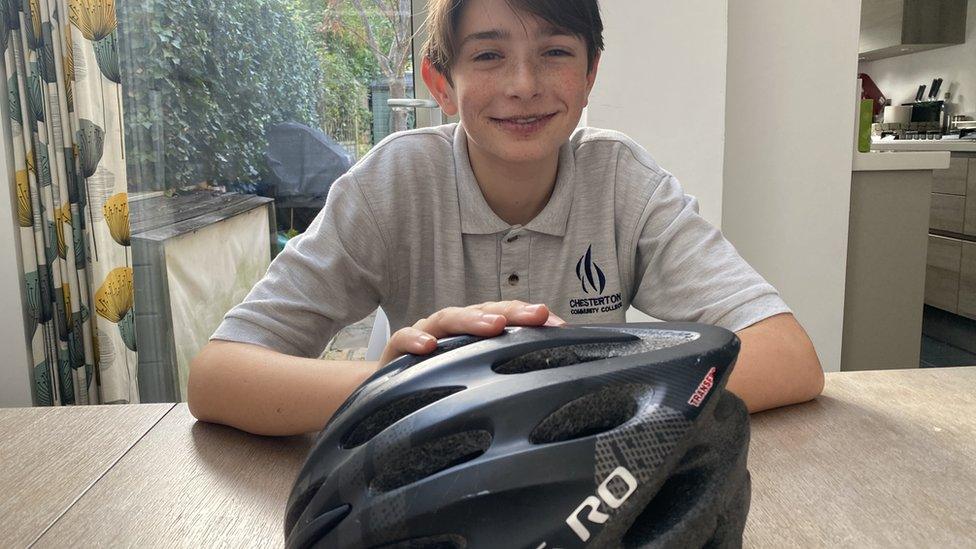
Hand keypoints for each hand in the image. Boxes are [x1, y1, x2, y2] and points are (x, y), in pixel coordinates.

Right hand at [377, 301, 565, 366]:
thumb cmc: (438, 379)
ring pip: (449, 318)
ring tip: (494, 326)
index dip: (530, 318)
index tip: (558, 325)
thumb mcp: (473, 374)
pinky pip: (404, 338)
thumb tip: (548, 378)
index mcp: (473, 331)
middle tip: (536, 315)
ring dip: (472, 320)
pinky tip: (429, 346)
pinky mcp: (397, 348)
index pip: (506, 316)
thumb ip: (504, 371)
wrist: (389, 388)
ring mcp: (425, 332)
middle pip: (483, 311)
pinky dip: (415, 339)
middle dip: (512, 311)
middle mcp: (452, 327)